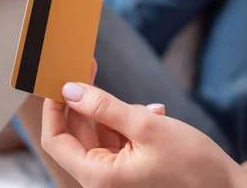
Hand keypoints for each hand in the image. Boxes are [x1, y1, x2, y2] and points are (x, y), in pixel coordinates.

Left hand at [41, 84, 246, 187]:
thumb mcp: (146, 127)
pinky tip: (153, 114)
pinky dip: (129, 122)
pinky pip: (118, 138)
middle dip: (85, 101)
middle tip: (91, 69)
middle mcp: (103, 178)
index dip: (54, 108)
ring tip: (139, 104)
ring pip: (100, 133)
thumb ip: (103, 107)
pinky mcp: (132, 167)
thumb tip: (70, 90)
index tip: (59, 80)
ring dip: (113, 111)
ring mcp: (117, 173)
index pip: (56, 139)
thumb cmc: (193, 165)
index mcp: (98, 176)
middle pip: (78, 133)